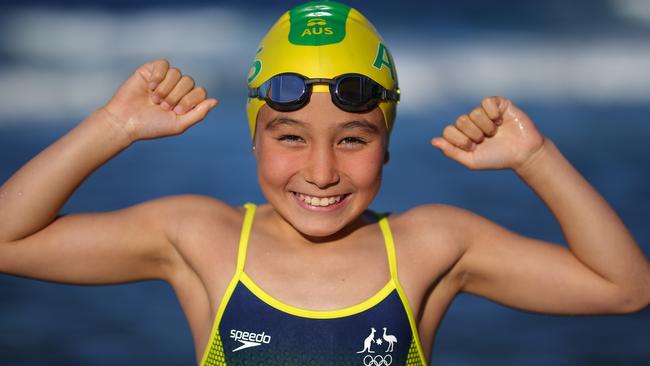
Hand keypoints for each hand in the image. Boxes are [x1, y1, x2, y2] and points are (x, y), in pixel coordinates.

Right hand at [102, 59, 217, 141]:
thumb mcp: (179, 124)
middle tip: (163, 106)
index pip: (200, 92)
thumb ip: (198, 113)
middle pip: (189, 81)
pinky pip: (163, 64)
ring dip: (166, 89)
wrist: (126, 121)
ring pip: (177, 73)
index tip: (176, 111)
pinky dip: (159, 75)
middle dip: (177, 96)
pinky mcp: (150, 70)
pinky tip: (150, 87)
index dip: (190, 100)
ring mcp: (164, 78)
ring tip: (155, 100)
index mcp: (186, 100)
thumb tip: (215, 101)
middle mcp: (177, 88)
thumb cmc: (152, 126)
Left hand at [431, 96, 544, 170]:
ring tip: (496, 133)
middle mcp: (471, 121)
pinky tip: (500, 120)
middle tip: (485, 140)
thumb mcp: (472, 161)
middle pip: (461, 120)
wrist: (523, 154)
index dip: (460, 140)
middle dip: (474, 134)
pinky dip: (492, 113)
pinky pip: (487, 101)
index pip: (448, 131)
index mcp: (462, 134)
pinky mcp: (498, 104)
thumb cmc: (497, 158)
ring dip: (486, 127)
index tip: (473, 148)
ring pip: (474, 112)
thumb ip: (452, 152)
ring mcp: (484, 112)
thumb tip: (433, 141)